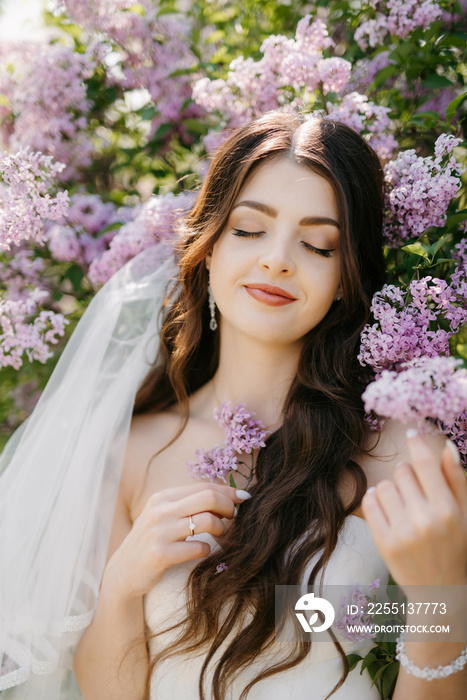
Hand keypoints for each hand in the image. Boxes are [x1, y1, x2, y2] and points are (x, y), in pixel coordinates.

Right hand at [102, 483, 248, 599]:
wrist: (124, 571)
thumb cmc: (152, 541)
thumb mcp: (163, 516)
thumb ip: (187, 504)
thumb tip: (226, 496)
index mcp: (162, 497)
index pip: (203, 486)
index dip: (227, 491)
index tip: (243, 498)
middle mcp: (160, 510)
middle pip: (208, 498)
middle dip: (228, 506)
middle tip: (234, 516)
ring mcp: (159, 532)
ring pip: (207, 521)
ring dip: (221, 528)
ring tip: (220, 534)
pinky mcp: (161, 554)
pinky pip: (198, 547)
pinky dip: (207, 549)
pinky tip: (203, 551)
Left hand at [361, 431, 466, 590]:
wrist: (441, 594)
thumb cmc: (457, 548)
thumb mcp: (466, 514)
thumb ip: (457, 480)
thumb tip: (447, 446)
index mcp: (447, 510)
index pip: (425, 464)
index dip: (417, 443)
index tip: (413, 433)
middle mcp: (424, 520)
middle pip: (402, 472)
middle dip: (408, 477)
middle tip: (418, 495)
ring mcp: (401, 533)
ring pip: (384, 485)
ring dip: (392, 490)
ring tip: (404, 505)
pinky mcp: (383, 543)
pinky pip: (370, 502)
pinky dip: (376, 500)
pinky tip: (389, 509)